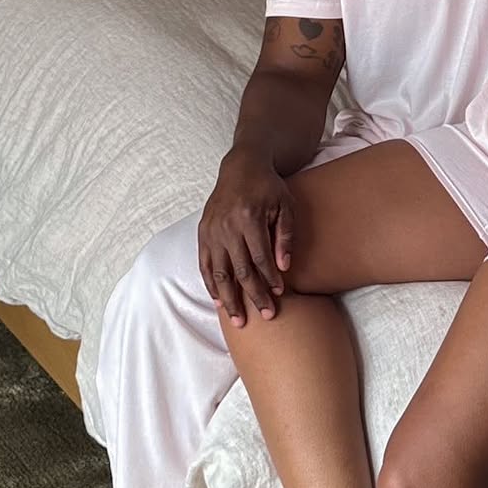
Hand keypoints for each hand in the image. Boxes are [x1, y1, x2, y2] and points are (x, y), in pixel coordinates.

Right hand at [197, 149, 294, 326]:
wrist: (241, 167)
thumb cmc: (268, 187)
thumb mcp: (285, 205)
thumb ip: (285, 236)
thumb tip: (284, 267)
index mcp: (249, 218)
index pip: (260, 258)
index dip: (270, 278)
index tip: (281, 294)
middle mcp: (227, 227)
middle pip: (240, 270)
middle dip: (254, 295)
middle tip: (266, 316)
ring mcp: (212, 231)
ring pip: (220, 273)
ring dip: (230, 299)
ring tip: (239, 320)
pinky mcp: (203, 233)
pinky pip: (205, 266)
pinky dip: (212, 286)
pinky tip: (220, 302)